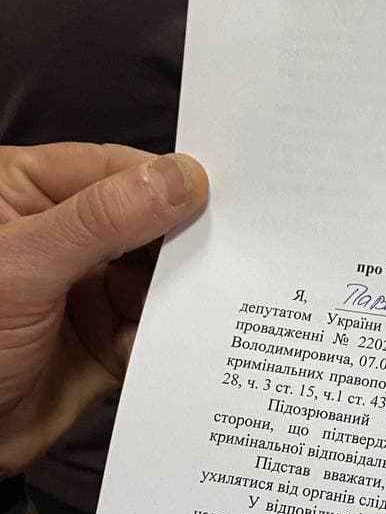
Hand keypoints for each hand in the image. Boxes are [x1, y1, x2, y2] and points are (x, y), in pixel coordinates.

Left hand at [0, 143, 207, 475]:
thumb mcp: (23, 265)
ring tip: (216, 301)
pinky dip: (171, 337)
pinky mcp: (102, 343)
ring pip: (156, 278)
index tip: (218, 198)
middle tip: (234, 251)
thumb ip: (102, 219)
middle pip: (142, 223)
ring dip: (182, 293)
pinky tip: (190, 342)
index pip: (109, 170)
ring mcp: (82, 292)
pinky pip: (153, 330)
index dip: (163, 180)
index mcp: (23, 195)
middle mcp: (59, 238)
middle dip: (182, 241)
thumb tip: (180, 178)